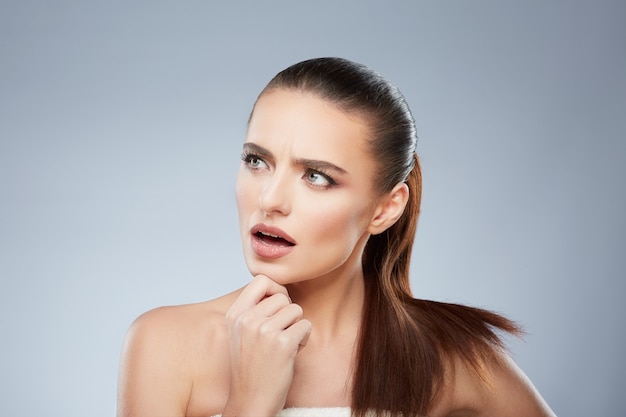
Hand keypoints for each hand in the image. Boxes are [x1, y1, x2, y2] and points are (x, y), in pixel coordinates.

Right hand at [223, 275, 311, 416]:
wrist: (251, 401)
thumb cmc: (251, 367)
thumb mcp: (240, 333)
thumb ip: (252, 309)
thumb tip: (278, 287)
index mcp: (235, 314)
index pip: (261, 280)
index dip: (276, 289)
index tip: (278, 306)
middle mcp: (247, 319)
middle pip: (283, 297)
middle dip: (288, 314)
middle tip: (280, 335)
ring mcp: (264, 331)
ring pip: (297, 310)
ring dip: (296, 327)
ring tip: (284, 346)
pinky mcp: (282, 344)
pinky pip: (306, 326)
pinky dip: (304, 339)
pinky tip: (290, 354)